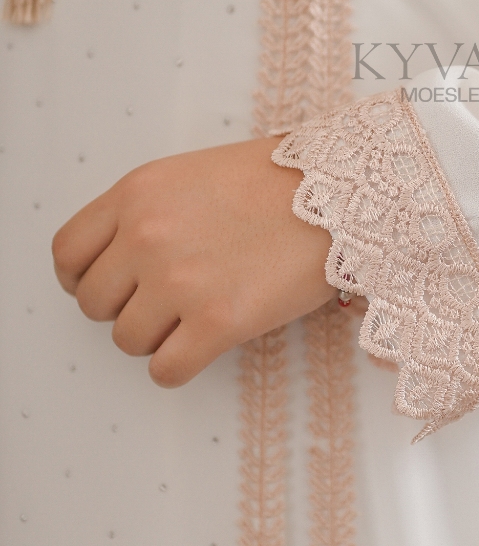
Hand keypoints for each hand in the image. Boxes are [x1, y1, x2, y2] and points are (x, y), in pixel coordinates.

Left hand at [52, 138, 335, 386]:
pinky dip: (180, 365)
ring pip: (128, 340)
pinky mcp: (217, 322)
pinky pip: (165, 371)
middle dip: (127, 307)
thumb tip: (125, 261)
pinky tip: (208, 342)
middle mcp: (146, 237)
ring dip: (158, 336)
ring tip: (198, 314)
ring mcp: (179, 281)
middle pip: (95, 303)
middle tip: (167, 300)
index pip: (68, 254)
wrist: (343, 191)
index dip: (84, 278)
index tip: (110, 286)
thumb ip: (150, 211)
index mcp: (137, 194)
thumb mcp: (196, 174)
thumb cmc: (281, 180)